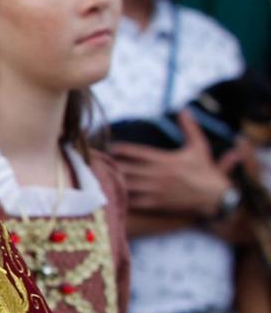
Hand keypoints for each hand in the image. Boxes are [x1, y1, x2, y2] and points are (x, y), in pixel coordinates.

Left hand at [112, 114, 238, 220]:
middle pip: (128, 168)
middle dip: (112, 164)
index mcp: (165, 160)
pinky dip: (122, 198)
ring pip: (128, 184)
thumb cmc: (206, 171)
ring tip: (100, 177)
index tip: (110, 147)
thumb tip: (185, 109)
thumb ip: (190, 128)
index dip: (122, 149)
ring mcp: (156, 190)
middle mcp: (158, 175)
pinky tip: (111, 195)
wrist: (216, 198)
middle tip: (97, 161)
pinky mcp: (157, 204)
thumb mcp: (199, 147)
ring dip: (114, 180)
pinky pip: (134, 201)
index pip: (138, 153)